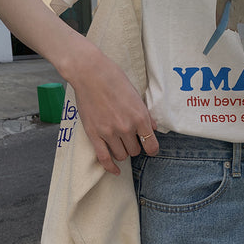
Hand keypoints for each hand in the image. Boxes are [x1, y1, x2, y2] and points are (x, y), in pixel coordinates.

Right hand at [68, 47, 158, 175]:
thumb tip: (153, 128)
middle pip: (135, 151)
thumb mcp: (135, 94)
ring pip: (121, 155)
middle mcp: (126, 127)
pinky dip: (110, 167)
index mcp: (139, 116)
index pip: (151, 145)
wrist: (90, 73)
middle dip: (134, 146)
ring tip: (119, 143)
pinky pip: (104, 158)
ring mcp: (109, 132)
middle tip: (129, 137)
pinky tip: (114, 170)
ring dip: (122, 151)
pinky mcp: (94, 134)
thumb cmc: (113, 79)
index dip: (151, 149)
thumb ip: (144, 114)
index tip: (149, 148)